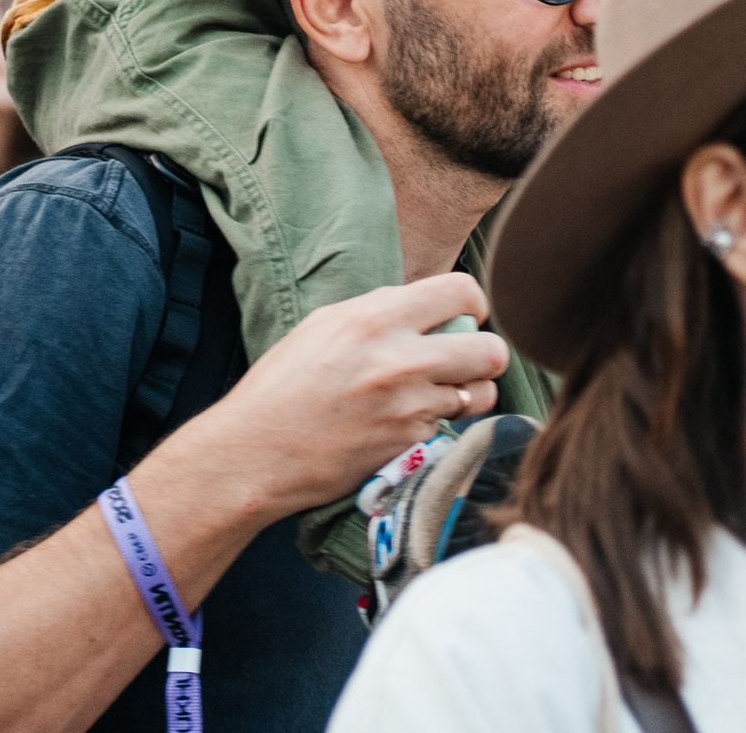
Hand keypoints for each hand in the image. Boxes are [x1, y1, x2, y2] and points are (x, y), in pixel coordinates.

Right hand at [168, 273, 508, 516]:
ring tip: (439, 393)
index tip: (466, 317)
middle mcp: (400, 360)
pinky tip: (403, 422)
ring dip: (468, 394)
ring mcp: (409, 408)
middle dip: (485, 355)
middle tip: (466, 360)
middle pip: (491, 350)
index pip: (462, 292)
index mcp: (375, 318)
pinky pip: (448, 427)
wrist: (254, 454)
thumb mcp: (324, 326)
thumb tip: (425, 308)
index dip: (473, 304)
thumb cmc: (281, 387)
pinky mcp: (409, 446)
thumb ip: (380, 312)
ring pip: (481, 395)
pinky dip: (436, 424)